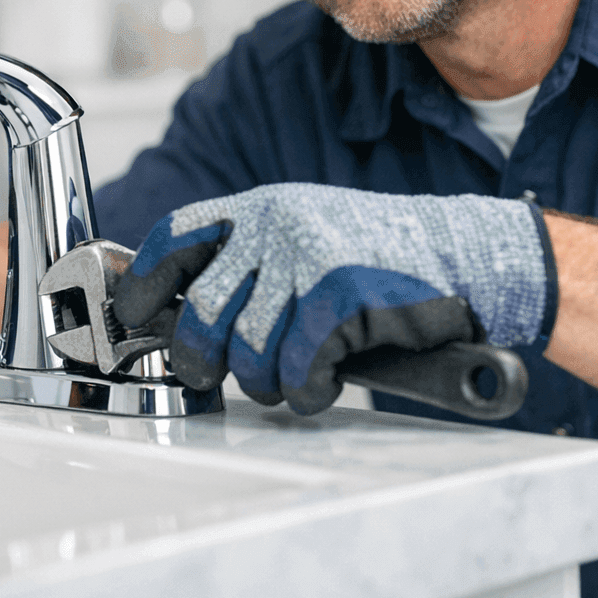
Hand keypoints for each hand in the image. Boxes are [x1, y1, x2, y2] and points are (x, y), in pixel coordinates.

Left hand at [112, 183, 555, 413]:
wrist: (464, 255)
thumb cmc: (380, 259)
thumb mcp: (304, 234)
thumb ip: (248, 262)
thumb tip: (180, 313)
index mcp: (261, 208)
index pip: (175, 238)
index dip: (144, 284)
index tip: (133, 317)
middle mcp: (277, 225)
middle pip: (202, 309)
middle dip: (202, 358)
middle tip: (218, 374)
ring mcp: (309, 257)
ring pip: (248, 350)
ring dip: (266, 382)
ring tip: (291, 377)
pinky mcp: (342, 295)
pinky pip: (296, 368)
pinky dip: (307, 389)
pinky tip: (324, 381)